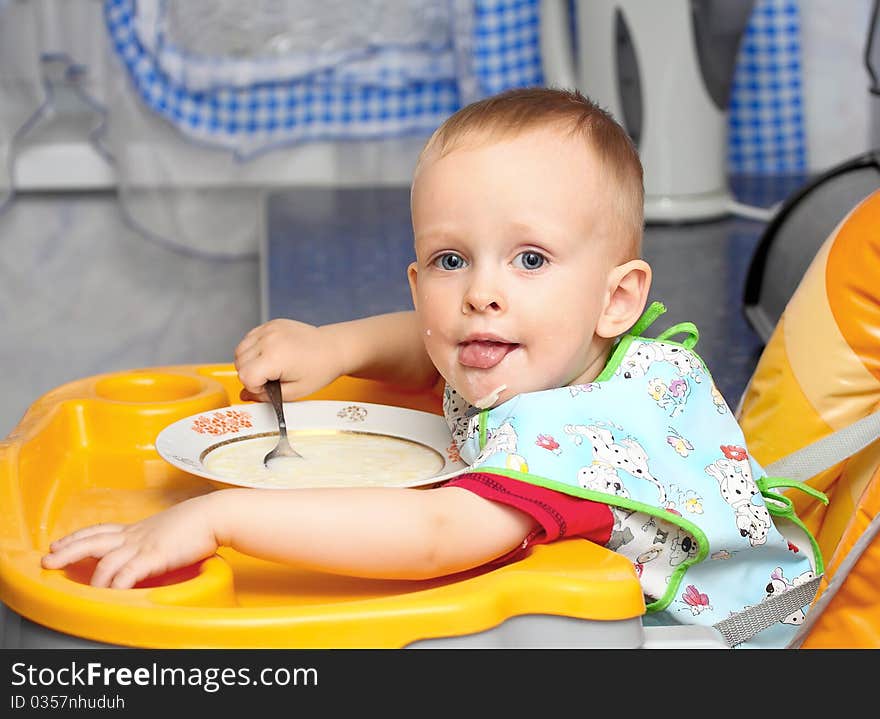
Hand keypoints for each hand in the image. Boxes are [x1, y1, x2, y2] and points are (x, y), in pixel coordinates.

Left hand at [40, 495, 219, 588]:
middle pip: (93, 541)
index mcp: (138, 529)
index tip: (58, 542)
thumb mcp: (170, 528)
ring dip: (92, 577)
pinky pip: (129, 574)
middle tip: (48, 560)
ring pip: (106, 560)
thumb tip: (154, 549)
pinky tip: (110, 594)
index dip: (77, 536)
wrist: (215, 515)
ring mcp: (144, 545)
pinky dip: (117, 585)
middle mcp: (136, 535)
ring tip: (80, 590)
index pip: (100, 530)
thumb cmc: (199, 522)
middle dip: (68, 551)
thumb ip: (156, 539)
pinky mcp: (155, 556)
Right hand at [233, 319, 344, 401]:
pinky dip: (253, 349)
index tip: (270, 387)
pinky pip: (249, 339)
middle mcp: (269, 339)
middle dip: (251, 375)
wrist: (334, 348)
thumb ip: (267, 397)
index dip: (255, 387)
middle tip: (272, 378)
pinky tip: (270, 355)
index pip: (244, 376)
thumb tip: (245, 396)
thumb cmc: (321, 369)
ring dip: (249, 362)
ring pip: (240, 350)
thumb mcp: (295, 391)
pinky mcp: (271, 324)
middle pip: (239, 363)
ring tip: (270, 367)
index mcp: (274, 357)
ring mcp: (269, 329)